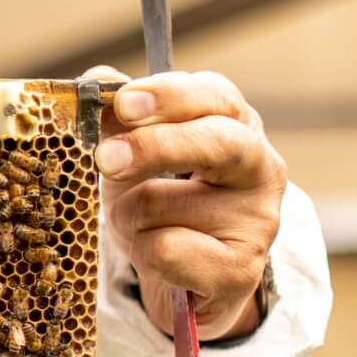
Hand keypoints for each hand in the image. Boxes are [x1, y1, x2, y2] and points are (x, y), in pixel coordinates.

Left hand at [81, 66, 285, 340]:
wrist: (185, 275)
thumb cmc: (159, 198)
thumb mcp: (135, 150)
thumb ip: (118, 114)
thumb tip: (96, 81)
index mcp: (234, 123)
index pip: (213, 95)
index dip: (167, 97)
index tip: (123, 103)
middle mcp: (260, 166)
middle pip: (217, 142)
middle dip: (153, 147)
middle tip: (105, 159)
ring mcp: (258, 220)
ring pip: (160, 204)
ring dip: (126, 215)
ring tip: (139, 225)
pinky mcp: (241, 270)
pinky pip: (164, 251)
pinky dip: (140, 252)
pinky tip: (156, 257)